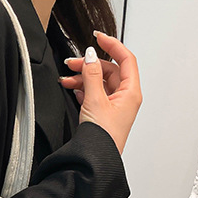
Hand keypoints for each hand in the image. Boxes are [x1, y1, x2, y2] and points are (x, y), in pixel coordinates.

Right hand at [58, 31, 141, 154]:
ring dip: (83, 78)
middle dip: (90, 65)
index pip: (125, 59)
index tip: (97, 37)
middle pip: (109, 70)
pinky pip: (94, 95)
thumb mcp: (95, 100)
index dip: (112, 45)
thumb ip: (92, 74)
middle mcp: (125, 98)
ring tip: (67, 79)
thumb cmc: (103, 138)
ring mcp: (114, 107)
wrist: (96, 161)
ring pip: (99, 83)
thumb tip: (91, 55)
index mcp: (131, 92)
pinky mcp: (104, 115)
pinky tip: (73, 89)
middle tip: (73, 62)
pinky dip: (83, 89)